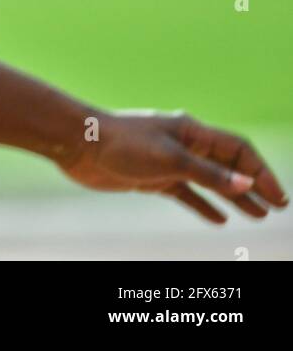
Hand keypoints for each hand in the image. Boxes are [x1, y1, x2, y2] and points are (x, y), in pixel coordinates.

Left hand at [58, 108, 288, 222]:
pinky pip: (185, 192)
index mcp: (191, 131)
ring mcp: (167, 161)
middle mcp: (182, 144)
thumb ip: (209, 174)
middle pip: (227, 164)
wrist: (79, 144)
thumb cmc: (123, 144)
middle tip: (277, 207)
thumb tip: (247, 184)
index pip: (237, 149)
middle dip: (253, 184)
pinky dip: (203, 204)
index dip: (260, 171)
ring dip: (234, 197)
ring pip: (209, 180)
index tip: (277, 197)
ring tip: (257, 216)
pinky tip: (219, 220)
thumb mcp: (171, 160)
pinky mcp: (151, 177)